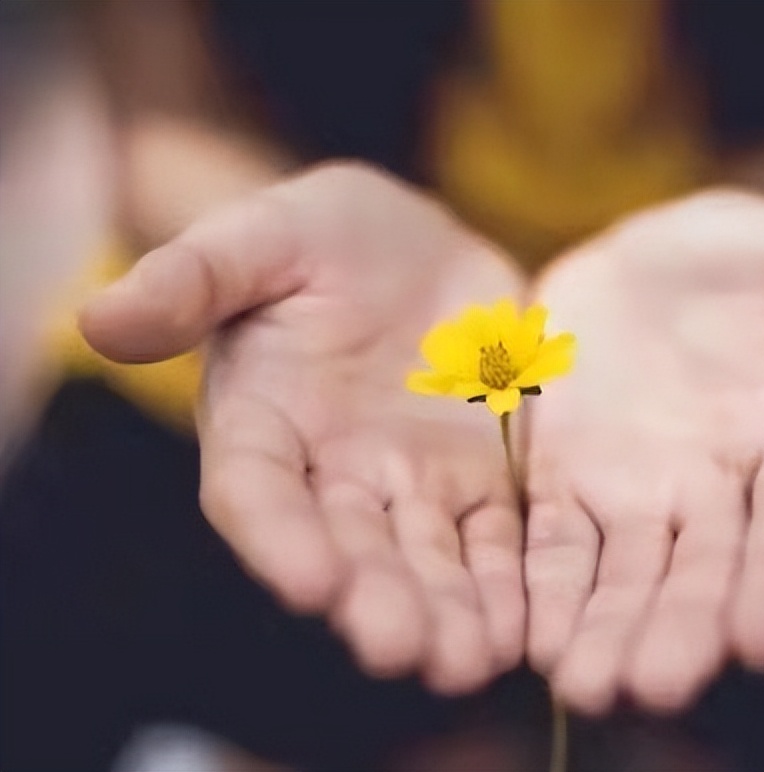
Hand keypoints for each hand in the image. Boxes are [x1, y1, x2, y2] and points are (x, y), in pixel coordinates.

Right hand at [81, 163, 525, 692]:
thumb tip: (101, 317)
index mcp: (262, 422)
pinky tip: (526, 626)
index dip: (279, 538)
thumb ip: (194, 277)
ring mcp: (411, 483)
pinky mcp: (481, 480)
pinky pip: (496, 540)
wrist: (413, 246)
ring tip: (470, 660)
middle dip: (375, 600)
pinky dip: (509, 583)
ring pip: (427, 560)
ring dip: (448, 613)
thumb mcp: (260, 236)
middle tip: (403, 649)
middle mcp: (332, 473)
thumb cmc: (319, 236)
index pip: (257, 492)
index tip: (311, 582)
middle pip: (350, 549)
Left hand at [524, 190, 763, 713]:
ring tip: (587, 684)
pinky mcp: (568, 485)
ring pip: (627, 575)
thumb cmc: (746, 257)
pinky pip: (554, 546)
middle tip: (657, 687)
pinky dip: (545, 589)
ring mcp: (640, 494)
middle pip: (705, 570)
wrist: (642, 258)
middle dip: (682, 628)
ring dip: (608, 630)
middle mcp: (720, 489)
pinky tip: (530, 637)